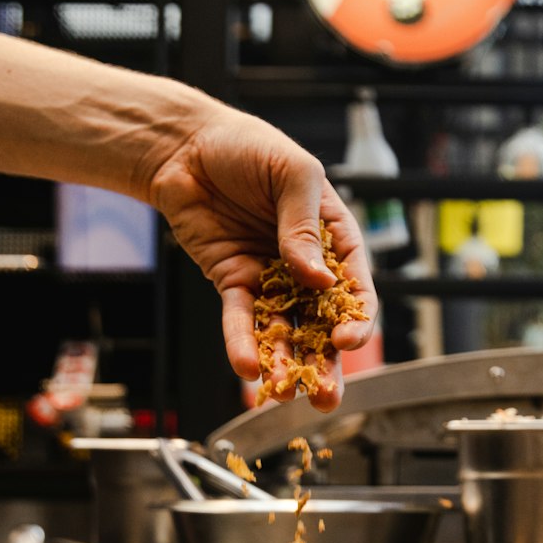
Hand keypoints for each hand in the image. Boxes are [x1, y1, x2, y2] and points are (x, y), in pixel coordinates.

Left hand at [148, 106, 377, 410]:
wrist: (186, 145)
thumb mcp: (292, 174)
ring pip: (284, 328)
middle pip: (322, 321)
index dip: (356, 317)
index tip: (347, 341)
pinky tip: (247, 368)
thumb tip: (319, 280)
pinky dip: (243, 343)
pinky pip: (241, 318)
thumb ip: (305, 225)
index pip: (354, 285)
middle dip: (326, 362)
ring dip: (286, 363)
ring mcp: (270, 276)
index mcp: (333, 236)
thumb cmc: (249, 146)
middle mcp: (306, 263)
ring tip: (286, 393)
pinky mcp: (233, 281)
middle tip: (328, 397)